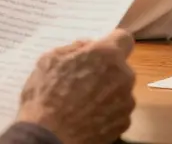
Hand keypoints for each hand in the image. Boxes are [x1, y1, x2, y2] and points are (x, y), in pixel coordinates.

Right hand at [16, 29, 136, 143]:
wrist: (48, 136)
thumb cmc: (45, 95)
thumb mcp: (50, 60)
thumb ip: (74, 48)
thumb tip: (87, 46)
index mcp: (107, 55)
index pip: (124, 38)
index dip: (112, 42)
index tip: (102, 51)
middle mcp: (123, 75)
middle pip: (121, 66)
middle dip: (106, 70)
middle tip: (84, 80)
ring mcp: (126, 101)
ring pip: (120, 89)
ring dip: (107, 92)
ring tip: (83, 103)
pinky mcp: (124, 122)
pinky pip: (118, 110)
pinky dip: (107, 112)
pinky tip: (88, 116)